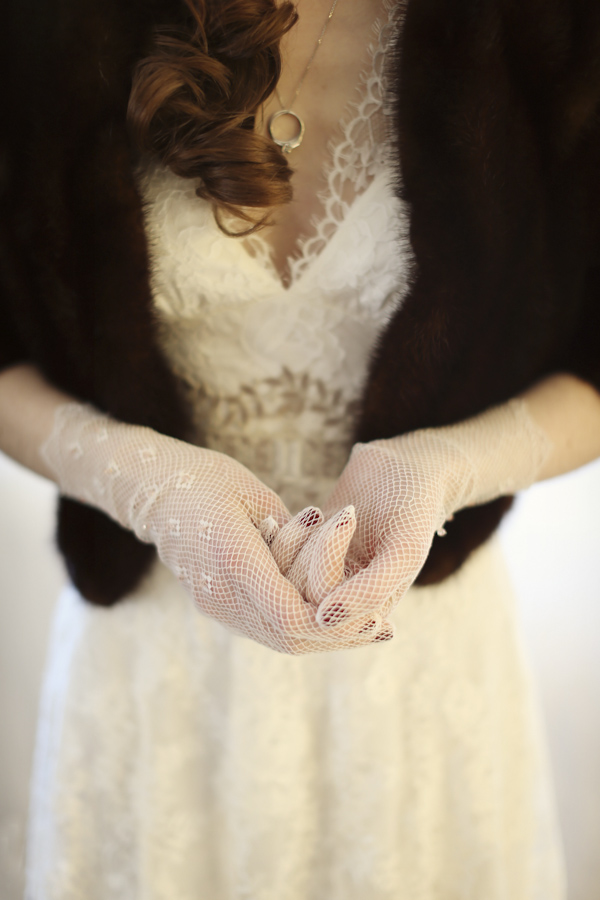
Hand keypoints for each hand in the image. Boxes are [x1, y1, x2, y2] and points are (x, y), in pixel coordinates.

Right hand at [40, 404, 389, 652]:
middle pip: (288, 638)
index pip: (289, 615)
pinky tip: (330, 617)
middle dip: (339, 637)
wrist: (153, 490)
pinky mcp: (215, 604)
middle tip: (383, 627)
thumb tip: (327, 573)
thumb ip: (293, 539)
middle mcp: (221, 593)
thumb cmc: (208, 479)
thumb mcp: (257, 497)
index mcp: (233, 559)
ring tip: (367, 628)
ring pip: (278, 639)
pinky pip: (265, 627)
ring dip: (324, 637)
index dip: (333, 620)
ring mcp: (215, 604)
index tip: (371, 613)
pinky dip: (301, 626)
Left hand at [279, 400, 551, 626]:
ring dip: (297, 539)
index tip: (349, 515)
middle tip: (347, 511)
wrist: (410, 468)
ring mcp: (323, 573)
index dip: (326, 562)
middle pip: (301, 593)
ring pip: (287, 576)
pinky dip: (280, 535)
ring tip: (321, 511)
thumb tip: (322, 622)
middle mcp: (344, 598)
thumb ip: (370, 591)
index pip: (324, 609)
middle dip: (316, 546)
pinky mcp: (307, 551)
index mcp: (371, 610)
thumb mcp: (403, 552)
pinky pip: (278, 559)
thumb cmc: (414, 508)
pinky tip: (285, 516)